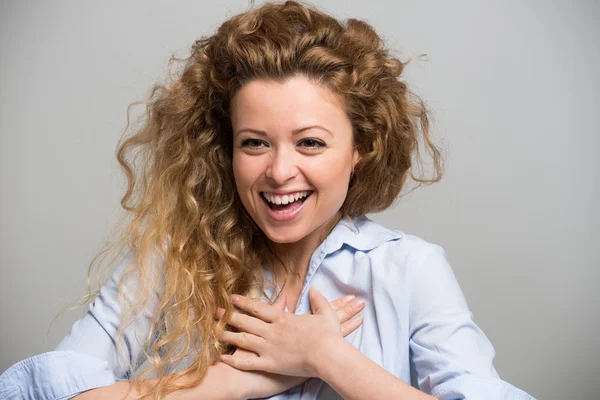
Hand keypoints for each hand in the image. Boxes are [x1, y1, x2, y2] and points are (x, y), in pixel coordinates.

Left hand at [219, 287, 360, 378]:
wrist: (329, 357)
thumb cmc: (329, 336)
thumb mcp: (326, 314)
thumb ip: (319, 300)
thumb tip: (315, 289)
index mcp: (283, 318)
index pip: (258, 308)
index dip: (243, 302)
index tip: (231, 298)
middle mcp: (272, 331)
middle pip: (245, 321)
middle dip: (228, 315)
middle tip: (214, 311)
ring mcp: (269, 348)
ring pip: (243, 340)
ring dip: (227, 334)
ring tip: (213, 331)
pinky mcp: (270, 364)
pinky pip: (248, 362)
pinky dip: (234, 359)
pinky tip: (223, 357)